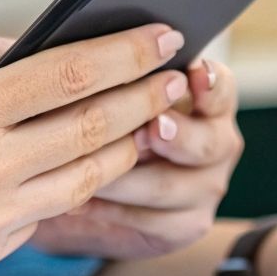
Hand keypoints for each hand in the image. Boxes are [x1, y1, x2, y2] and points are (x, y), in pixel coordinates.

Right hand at [0, 12, 189, 275]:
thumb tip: (24, 44)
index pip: (71, 76)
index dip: (127, 54)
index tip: (165, 36)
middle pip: (95, 129)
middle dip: (147, 98)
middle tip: (179, 76)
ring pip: (86, 178)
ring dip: (128, 146)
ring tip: (153, 117)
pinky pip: (48, 211)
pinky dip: (78, 182)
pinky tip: (99, 158)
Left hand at [32, 58, 242, 259]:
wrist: (92, 189)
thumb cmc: (90, 123)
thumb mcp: (99, 90)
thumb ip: (97, 71)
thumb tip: (57, 49)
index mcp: (205, 98)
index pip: (219, 87)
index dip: (208, 82)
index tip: (190, 72)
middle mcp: (216, 141)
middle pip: (207, 140)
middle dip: (175, 134)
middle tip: (148, 127)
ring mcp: (204, 187)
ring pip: (170, 185)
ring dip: (127, 176)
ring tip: (84, 166)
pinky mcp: (185, 226)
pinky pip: (150, 222)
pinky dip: (110, 211)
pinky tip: (74, 202)